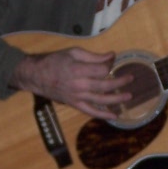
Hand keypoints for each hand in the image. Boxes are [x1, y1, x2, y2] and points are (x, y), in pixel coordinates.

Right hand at [10, 46, 132, 120]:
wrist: (36, 76)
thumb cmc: (55, 61)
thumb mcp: (73, 52)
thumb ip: (93, 56)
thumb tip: (112, 56)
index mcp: (78, 70)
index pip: (102, 70)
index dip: (110, 65)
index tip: (113, 60)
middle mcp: (79, 85)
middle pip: (104, 85)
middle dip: (120, 82)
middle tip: (131, 78)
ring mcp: (77, 97)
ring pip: (101, 100)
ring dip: (116, 99)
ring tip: (128, 96)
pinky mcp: (75, 104)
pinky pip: (91, 112)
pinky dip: (103, 115)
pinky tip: (115, 116)